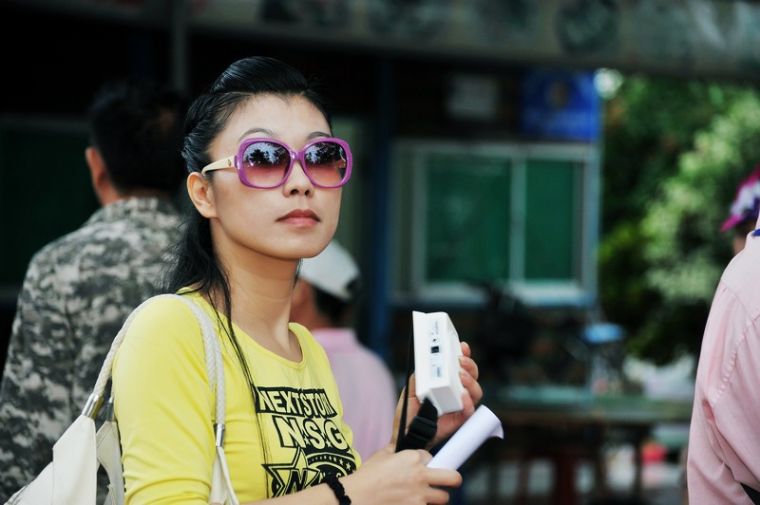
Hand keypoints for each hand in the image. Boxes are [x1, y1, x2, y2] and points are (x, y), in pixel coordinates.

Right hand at [342, 444, 460, 504]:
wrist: (355, 498)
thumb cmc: (366, 478)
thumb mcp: (381, 456)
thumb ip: (396, 451)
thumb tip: (401, 450)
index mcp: (412, 459)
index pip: (431, 457)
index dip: (427, 462)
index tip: (424, 467)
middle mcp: (421, 476)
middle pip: (453, 478)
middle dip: (452, 480)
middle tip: (446, 482)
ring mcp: (420, 497)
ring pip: (443, 499)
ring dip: (436, 498)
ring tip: (424, 497)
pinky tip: (411, 503)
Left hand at [392, 341, 482, 446]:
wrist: (405, 434)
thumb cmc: (409, 413)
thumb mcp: (411, 390)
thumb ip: (418, 377)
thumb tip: (424, 364)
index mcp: (446, 383)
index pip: (460, 366)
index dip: (464, 355)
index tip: (462, 346)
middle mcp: (456, 392)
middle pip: (472, 376)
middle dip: (470, 365)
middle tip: (461, 361)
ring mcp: (460, 406)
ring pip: (475, 391)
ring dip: (471, 381)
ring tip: (461, 376)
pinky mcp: (460, 420)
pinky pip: (470, 411)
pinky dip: (469, 403)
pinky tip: (463, 396)